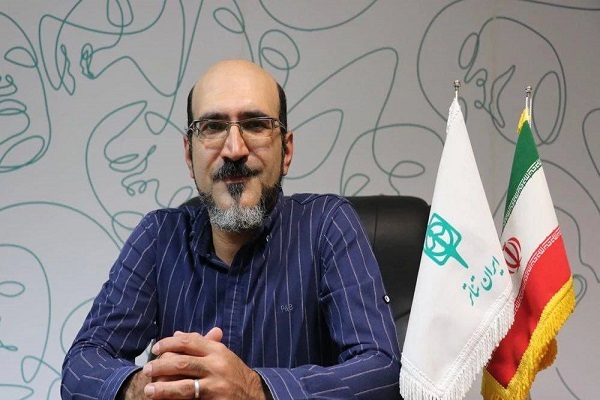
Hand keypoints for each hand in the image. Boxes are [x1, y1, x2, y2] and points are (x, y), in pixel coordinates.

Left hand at [142, 328, 266, 399]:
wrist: (254, 394)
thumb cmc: (233, 373)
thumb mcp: (221, 354)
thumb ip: (200, 344)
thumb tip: (176, 334)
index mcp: (217, 350)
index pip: (189, 342)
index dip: (168, 343)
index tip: (155, 349)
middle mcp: (217, 365)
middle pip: (182, 363)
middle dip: (160, 366)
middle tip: (146, 370)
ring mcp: (216, 385)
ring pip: (184, 386)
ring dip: (163, 389)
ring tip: (149, 390)